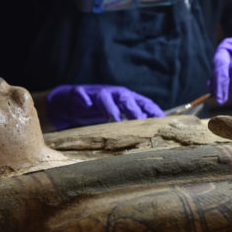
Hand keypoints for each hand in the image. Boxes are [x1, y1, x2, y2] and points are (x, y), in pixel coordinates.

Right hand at [46, 84, 163, 129]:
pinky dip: (84, 98)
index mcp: (126, 98)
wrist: (70, 105)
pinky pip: (80, 94)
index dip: (153, 111)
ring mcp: (95, 93)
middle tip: (140, 123)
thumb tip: (153, 138)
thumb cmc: (97, 112)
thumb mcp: (117, 117)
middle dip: (134, 110)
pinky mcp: (78, 94)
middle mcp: (113, 94)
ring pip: (105, 96)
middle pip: (126, 98)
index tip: (162, 123)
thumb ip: (132, 123)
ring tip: (115, 119)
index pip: (143, 102)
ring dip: (111, 107)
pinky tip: (86, 104)